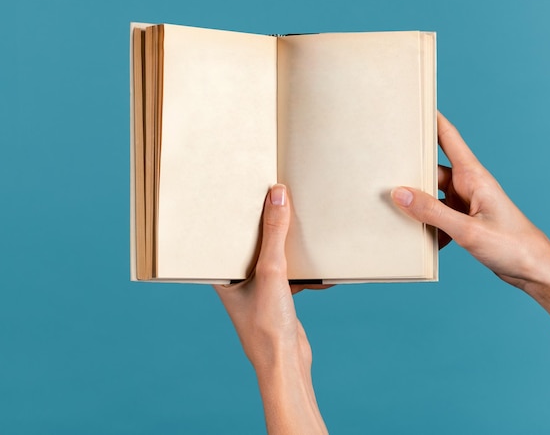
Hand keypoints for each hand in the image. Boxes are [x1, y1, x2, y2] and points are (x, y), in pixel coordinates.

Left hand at [214, 184, 326, 433]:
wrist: (286, 364)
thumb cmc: (266, 324)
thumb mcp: (271, 271)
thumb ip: (275, 234)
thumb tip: (277, 196)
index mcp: (224, 275)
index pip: (226, 237)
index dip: (234, 215)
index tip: (244, 191)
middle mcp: (238, 282)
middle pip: (252, 245)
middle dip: (265, 226)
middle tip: (274, 198)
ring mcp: (259, 291)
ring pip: (273, 258)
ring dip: (287, 246)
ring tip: (297, 223)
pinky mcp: (279, 298)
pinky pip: (291, 274)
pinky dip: (304, 270)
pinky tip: (319, 268)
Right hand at [391, 112, 549, 289]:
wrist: (534, 271)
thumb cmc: (512, 246)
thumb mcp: (467, 230)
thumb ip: (432, 212)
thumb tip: (399, 194)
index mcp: (473, 176)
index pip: (449, 138)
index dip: (433, 119)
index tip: (414, 104)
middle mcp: (468, 185)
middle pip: (432, 169)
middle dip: (411, 169)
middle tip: (384, 165)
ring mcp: (466, 203)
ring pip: (432, 196)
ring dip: (418, 204)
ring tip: (394, 209)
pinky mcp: (466, 221)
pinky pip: (438, 217)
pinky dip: (429, 227)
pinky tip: (422, 240)